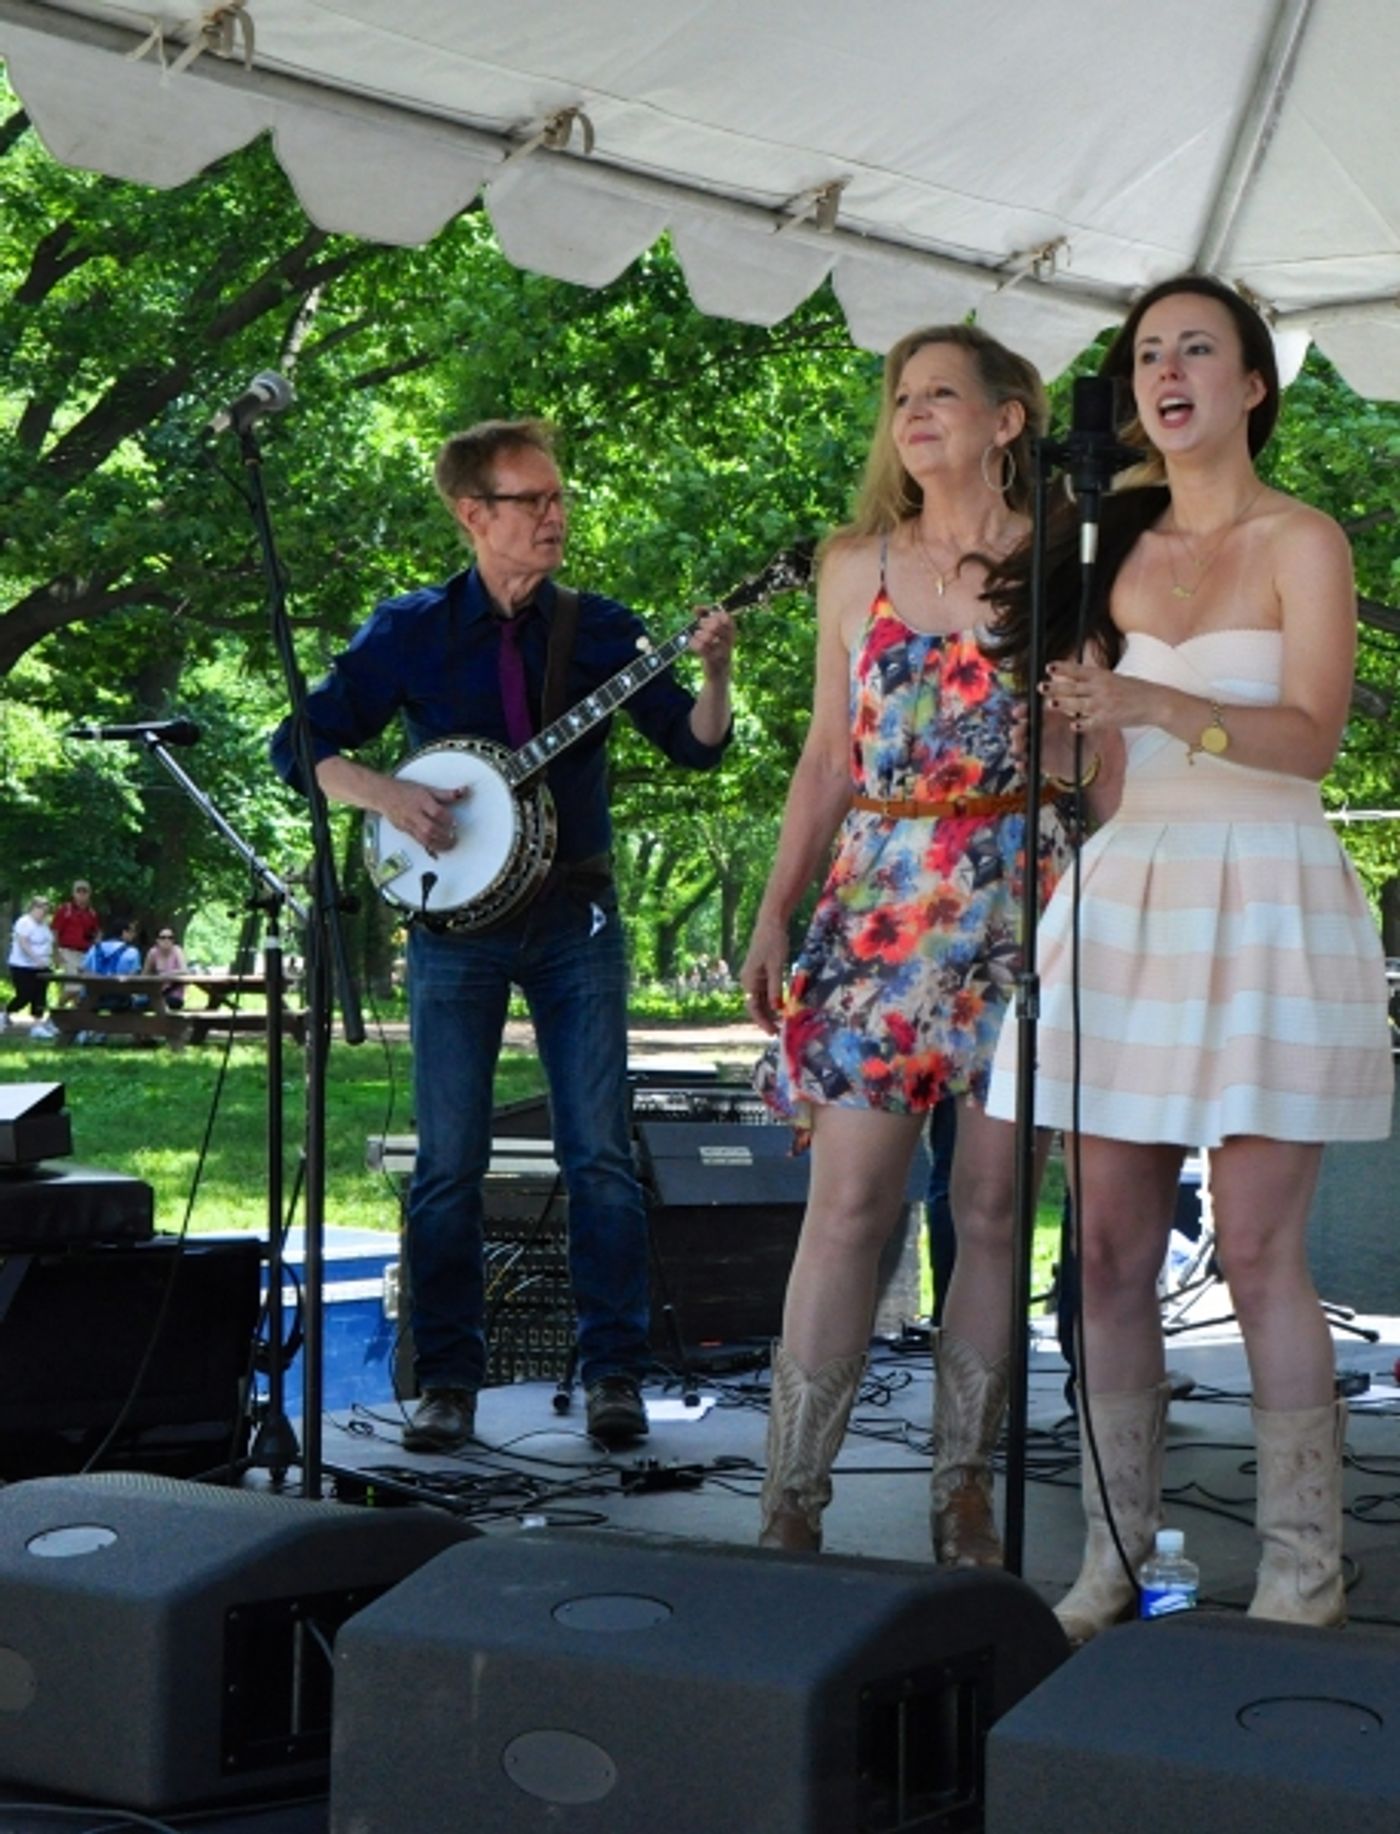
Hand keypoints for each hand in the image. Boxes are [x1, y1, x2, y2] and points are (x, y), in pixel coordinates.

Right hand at [383, 777, 466, 854]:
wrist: (384, 795)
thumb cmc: (406, 791)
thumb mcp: (427, 789)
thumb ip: (446, 794)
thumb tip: (463, 791)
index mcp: (421, 801)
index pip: (436, 812)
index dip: (447, 819)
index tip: (455, 824)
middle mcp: (414, 813)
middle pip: (429, 828)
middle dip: (444, 835)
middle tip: (454, 837)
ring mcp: (408, 823)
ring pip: (424, 838)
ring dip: (439, 844)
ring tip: (449, 844)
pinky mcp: (405, 831)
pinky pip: (418, 841)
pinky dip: (430, 846)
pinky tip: (438, 848)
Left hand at [689, 608, 735, 680]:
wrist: (718, 672)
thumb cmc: (715, 647)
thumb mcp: (713, 631)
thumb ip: (705, 617)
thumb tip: (696, 607)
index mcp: (732, 632)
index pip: (726, 617)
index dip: (714, 614)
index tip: (708, 616)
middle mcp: (729, 641)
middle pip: (716, 625)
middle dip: (704, 623)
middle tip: (700, 626)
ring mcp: (722, 651)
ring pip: (708, 637)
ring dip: (699, 634)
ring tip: (697, 635)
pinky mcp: (712, 661)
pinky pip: (701, 648)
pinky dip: (694, 643)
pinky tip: (692, 643)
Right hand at [739, 913, 787, 1034]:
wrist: (771, 923)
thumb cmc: (773, 943)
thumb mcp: (776, 967)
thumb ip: (775, 989)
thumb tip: (777, 1009)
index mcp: (749, 980)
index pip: (753, 1007)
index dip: (763, 1021)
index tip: (773, 1032)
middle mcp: (748, 980)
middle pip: (756, 1005)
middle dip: (766, 1018)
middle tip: (779, 1031)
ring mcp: (753, 976)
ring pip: (760, 999)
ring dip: (770, 1011)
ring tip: (782, 1021)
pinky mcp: (760, 972)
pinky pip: (764, 991)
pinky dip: (772, 1000)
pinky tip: (782, 1006)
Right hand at [1009, 699, 1081, 780]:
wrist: (1084, 762)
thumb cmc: (1086, 740)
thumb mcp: (1088, 730)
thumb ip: (1082, 725)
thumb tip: (1077, 723)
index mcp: (1048, 718)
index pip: (1032, 711)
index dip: (1022, 711)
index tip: (1017, 713)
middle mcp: (1038, 731)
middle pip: (1021, 728)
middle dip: (1017, 730)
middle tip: (1016, 733)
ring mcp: (1035, 747)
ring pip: (1020, 745)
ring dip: (1016, 746)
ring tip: (1017, 749)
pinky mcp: (1035, 762)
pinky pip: (1024, 763)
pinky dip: (1021, 765)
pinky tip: (1021, 765)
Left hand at [1041, 660, 1155, 734]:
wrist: (1155, 702)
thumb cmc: (1135, 690)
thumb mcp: (1114, 678)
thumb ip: (1095, 679)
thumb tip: (1075, 677)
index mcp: (1102, 676)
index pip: (1078, 671)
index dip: (1063, 669)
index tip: (1048, 667)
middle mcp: (1101, 688)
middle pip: (1075, 687)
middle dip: (1057, 687)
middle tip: (1041, 686)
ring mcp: (1104, 704)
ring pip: (1079, 704)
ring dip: (1064, 704)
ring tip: (1051, 704)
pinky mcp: (1109, 720)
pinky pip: (1092, 723)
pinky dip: (1082, 724)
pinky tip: (1073, 726)